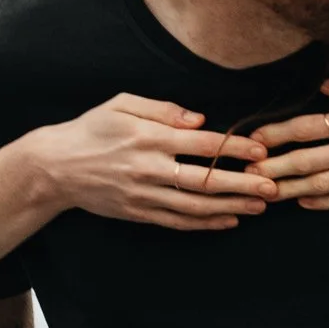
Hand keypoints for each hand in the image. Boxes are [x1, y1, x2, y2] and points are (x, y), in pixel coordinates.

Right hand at [23, 94, 275, 230]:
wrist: (54, 167)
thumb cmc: (90, 129)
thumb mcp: (121, 104)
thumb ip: (162, 109)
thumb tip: (199, 119)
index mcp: (148, 136)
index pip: (202, 143)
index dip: (235, 148)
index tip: (261, 150)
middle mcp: (149, 167)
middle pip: (206, 179)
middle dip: (244, 183)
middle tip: (273, 186)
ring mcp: (144, 194)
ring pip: (196, 205)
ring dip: (232, 206)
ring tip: (260, 206)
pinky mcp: (138, 212)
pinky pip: (178, 221)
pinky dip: (205, 223)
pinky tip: (228, 221)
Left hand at [249, 67, 328, 209]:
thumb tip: (323, 88)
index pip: (308, 126)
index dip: (277, 134)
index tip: (254, 139)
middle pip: (308, 159)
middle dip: (273, 167)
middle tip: (246, 174)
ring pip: (323, 183)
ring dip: (290, 188)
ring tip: (264, 192)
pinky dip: (322, 202)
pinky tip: (303, 201)